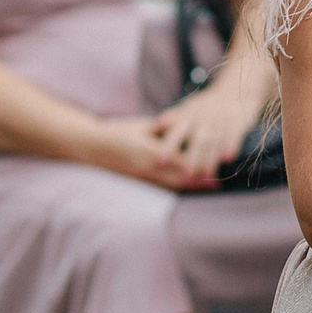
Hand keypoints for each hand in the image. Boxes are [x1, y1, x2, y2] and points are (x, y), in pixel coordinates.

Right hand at [92, 115, 217, 190]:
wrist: (92, 146)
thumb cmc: (117, 130)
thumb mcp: (142, 125)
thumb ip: (163, 129)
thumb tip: (185, 127)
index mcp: (149, 150)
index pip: (180, 160)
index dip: (199, 163)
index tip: (215, 163)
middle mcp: (147, 166)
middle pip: (179, 177)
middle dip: (199, 180)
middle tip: (219, 182)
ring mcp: (142, 175)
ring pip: (172, 184)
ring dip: (191, 186)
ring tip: (209, 186)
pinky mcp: (138, 180)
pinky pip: (162, 186)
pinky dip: (177, 187)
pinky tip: (188, 187)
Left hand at [152, 85, 255, 182]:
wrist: (234, 90)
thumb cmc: (205, 105)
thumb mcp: (187, 108)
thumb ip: (172, 118)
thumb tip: (153, 128)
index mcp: (188, 115)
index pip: (177, 131)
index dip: (169, 146)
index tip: (161, 162)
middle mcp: (203, 118)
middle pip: (197, 139)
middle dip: (192, 156)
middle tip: (187, 174)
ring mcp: (221, 119)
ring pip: (215, 140)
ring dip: (211, 157)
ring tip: (207, 174)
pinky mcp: (238, 120)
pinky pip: (234, 133)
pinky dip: (231, 145)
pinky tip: (228, 159)